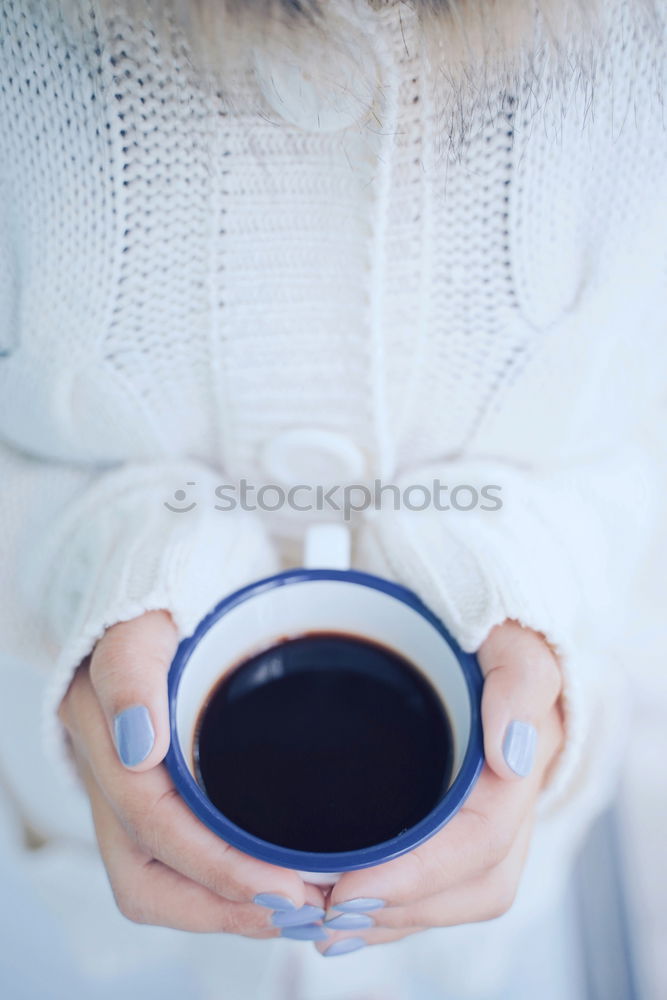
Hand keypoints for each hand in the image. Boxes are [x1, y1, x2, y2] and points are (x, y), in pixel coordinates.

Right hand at [58, 610, 325, 933]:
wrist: (174, 586)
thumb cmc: (162, 598)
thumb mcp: (143, 619)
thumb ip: (132, 671)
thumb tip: (141, 747)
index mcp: (101, 732)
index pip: (151, 824)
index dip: (217, 867)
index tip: (286, 885)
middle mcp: (111, 772)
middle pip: (148, 876)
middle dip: (222, 903)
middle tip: (300, 908)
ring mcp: (133, 787)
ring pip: (159, 881)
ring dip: (224, 907)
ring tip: (294, 909)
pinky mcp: (163, 792)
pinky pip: (178, 864)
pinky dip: (224, 887)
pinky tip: (272, 885)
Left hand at [316, 620, 564, 956]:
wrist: (479, 629)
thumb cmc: (492, 627)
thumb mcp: (513, 638)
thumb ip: (520, 680)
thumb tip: (511, 754)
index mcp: (524, 763)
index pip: (483, 841)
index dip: (419, 874)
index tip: (350, 888)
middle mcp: (512, 801)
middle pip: (475, 884)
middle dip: (404, 908)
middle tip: (328, 914)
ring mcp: (489, 814)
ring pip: (458, 894)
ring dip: (397, 917)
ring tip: (328, 923)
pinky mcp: (460, 820)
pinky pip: (442, 883)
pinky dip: (397, 905)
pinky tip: (350, 910)